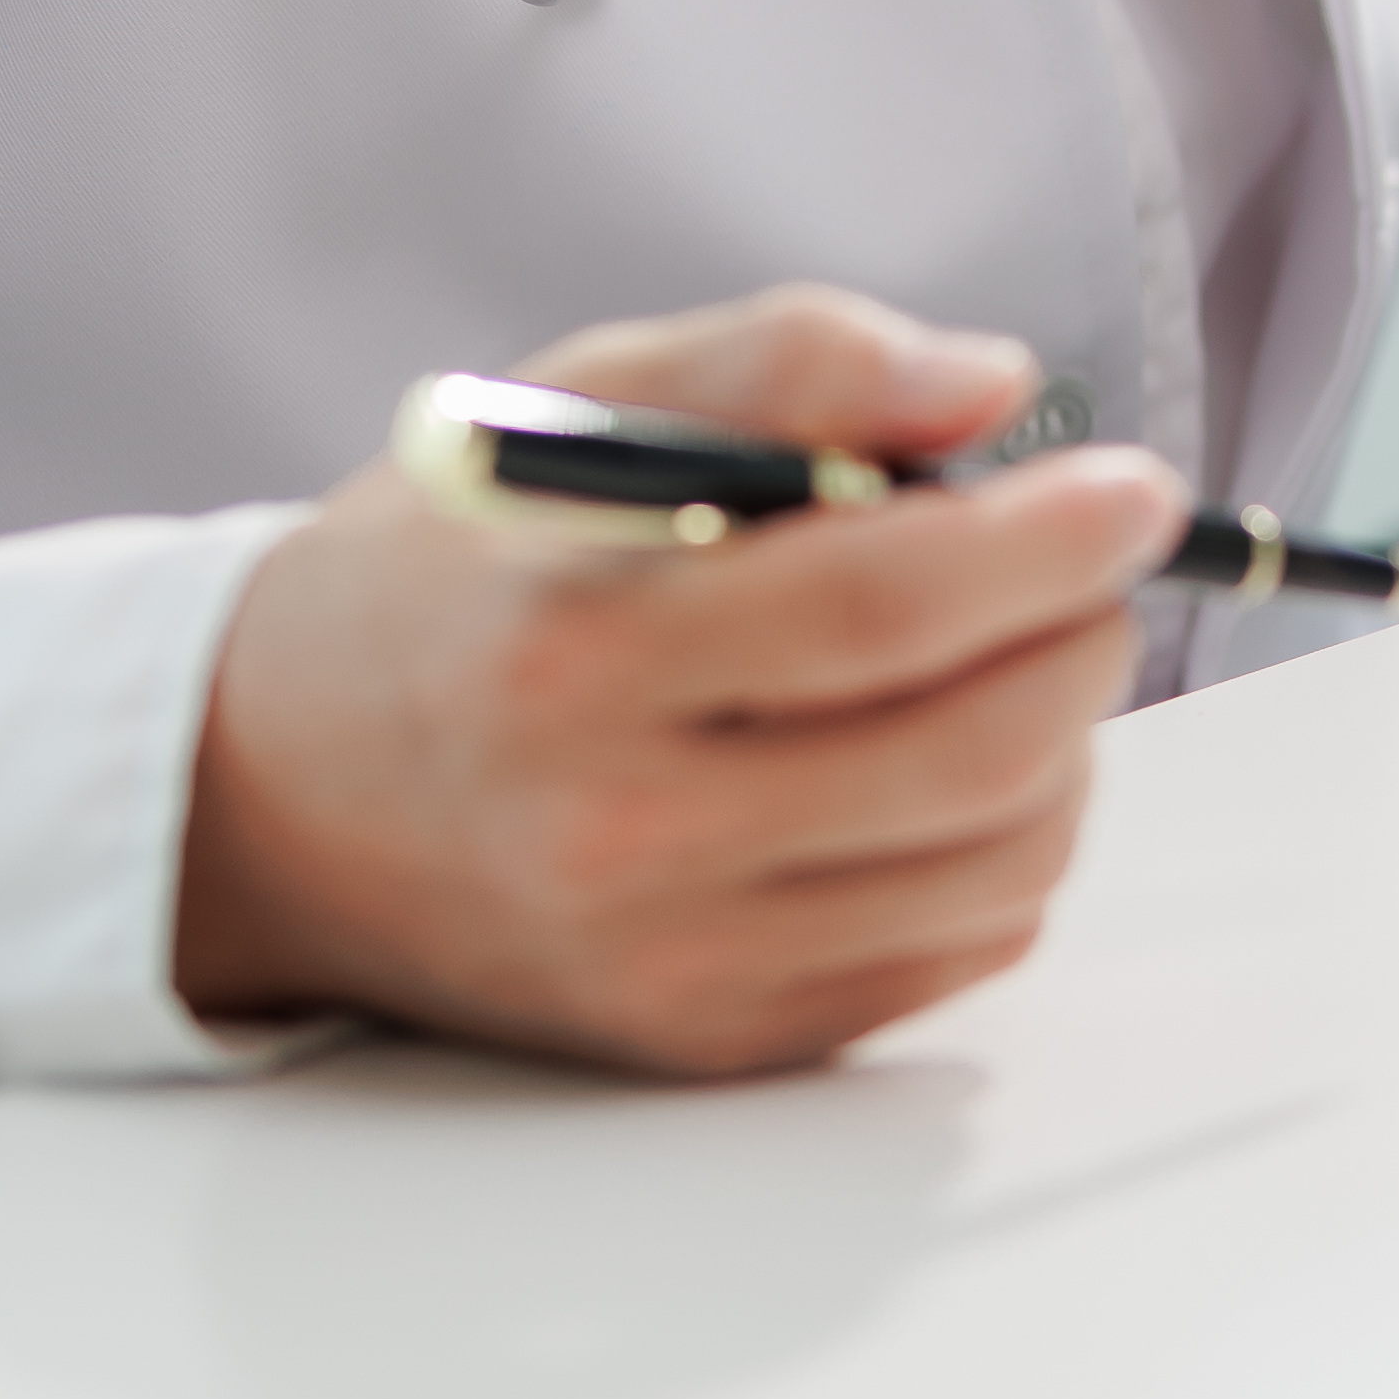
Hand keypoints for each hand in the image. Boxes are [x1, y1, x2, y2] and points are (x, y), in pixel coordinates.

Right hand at [178, 287, 1185, 1076]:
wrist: (266, 793)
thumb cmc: (451, 577)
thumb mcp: (578, 406)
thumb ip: (787, 363)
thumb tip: (990, 386)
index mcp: (575, 647)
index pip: (879, 603)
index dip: (1045, 542)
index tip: (1133, 490)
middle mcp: (617, 826)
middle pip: (969, 748)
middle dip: (1083, 637)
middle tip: (1089, 569)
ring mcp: (669, 954)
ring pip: (998, 861)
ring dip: (1066, 744)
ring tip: (1008, 658)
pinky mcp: (712, 1035)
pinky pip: (959, 949)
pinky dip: (1005, 848)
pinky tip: (939, 768)